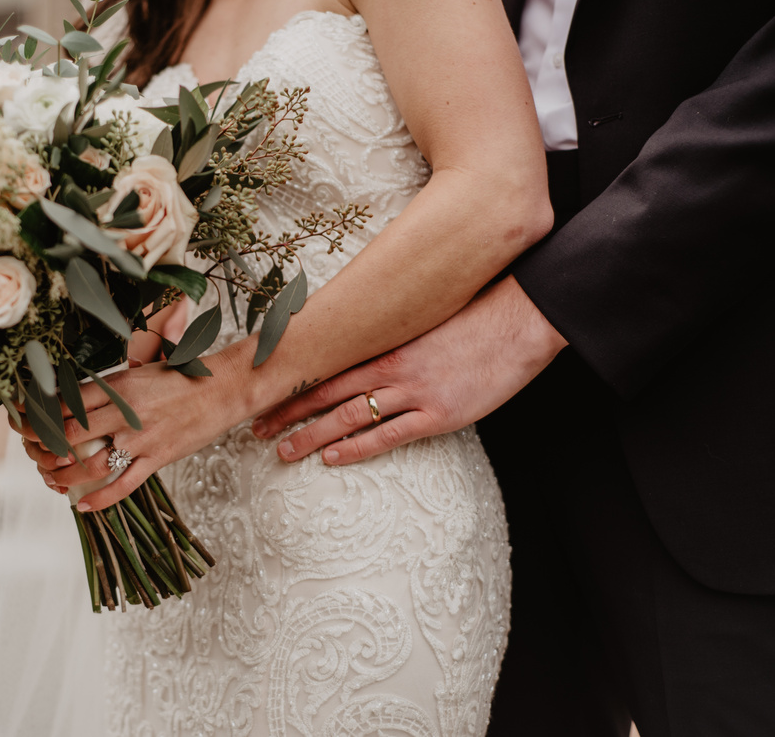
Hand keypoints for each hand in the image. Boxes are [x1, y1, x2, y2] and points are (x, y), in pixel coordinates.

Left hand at [18, 343, 254, 510]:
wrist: (224, 388)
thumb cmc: (182, 377)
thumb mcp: (139, 371)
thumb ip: (109, 388)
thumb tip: (74, 400)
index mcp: (119, 385)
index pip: (66, 403)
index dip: (40, 416)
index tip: (25, 423)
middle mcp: (126, 412)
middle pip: (70, 435)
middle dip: (43, 448)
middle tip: (33, 453)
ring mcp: (142, 439)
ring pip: (91, 465)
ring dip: (64, 477)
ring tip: (51, 480)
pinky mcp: (158, 458)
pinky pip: (124, 485)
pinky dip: (100, 499)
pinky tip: (83, 505)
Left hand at [251, 277, 566, 464]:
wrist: (520, 321)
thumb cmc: (476, 316)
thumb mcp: (426, 318)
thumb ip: (395, 334)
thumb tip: (366, 341)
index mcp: (387, 340)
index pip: (327, 364)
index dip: (294, 380)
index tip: (264, 390)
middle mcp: (392, 366)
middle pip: (326, 391)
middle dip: (288, 411)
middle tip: (255, 427)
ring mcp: (414, 391)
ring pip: (349, 416)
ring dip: (311, 435)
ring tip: (282, 450)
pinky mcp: (438, 414)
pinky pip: (388, 436)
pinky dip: (355, 448)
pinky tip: (331, 457)